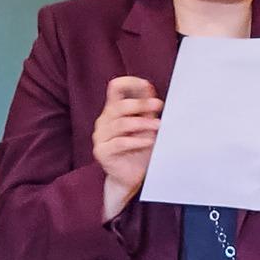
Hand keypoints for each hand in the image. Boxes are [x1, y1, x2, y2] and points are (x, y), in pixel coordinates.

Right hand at [94, 76, 161, 217]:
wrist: (132, 177)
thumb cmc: (140, 149)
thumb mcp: (146, 126)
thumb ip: (147, 109)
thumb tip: (151, 90)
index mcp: (113, 110)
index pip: (115, 87)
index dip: (130, 83)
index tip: (148, 85)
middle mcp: (104, 121)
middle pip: (119, 105)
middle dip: (141, 104)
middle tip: (159, 106)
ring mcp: (100, 136)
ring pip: (120, 124)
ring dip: (142, 123)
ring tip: (158, 126)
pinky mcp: (102, 151)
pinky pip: (119, 143)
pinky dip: (136, 140)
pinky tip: (149, 141)